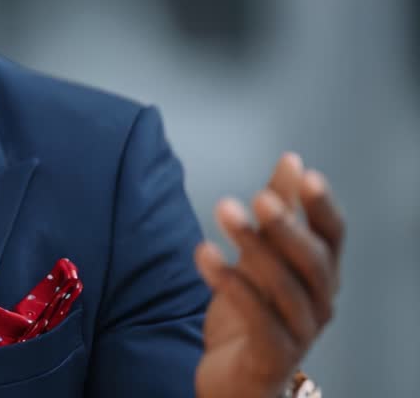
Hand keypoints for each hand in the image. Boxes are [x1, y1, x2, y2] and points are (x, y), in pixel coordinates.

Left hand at [194, 153, 343, 397]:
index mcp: (320, 276)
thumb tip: (292, 161)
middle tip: (257, 195)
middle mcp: (319, 304)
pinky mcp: (272, 355)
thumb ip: (279, 210)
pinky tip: (204, 254)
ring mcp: (300, 332)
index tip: (307, 176)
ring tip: (223, 209)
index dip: (322, 207)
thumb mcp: (262, 255)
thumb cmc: (253, 313)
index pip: (333, 237)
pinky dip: (231, 284)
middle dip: (286, 226)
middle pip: (313, 262)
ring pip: (284, 287)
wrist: (235, 378)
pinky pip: (257, 318)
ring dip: (253, 246)